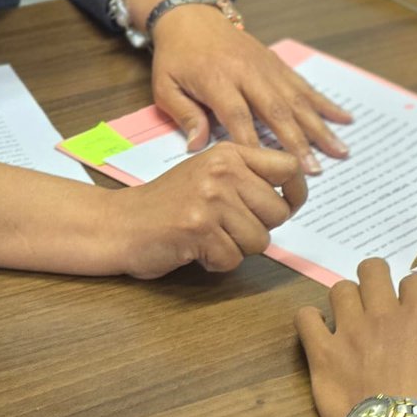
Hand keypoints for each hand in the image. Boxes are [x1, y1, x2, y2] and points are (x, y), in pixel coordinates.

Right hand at [107, 141, 305, 277]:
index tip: (288, 206)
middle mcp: (222, 171)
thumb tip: (293, 197)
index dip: (296, 193)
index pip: (289, 167)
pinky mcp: (198, 228)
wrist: (120, 223)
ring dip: (237, 249)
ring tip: (208, 236)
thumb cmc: (168, 204)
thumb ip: (248, 179)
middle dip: (259, 229)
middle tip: (228, 227)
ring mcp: (210, 199)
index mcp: (229, 154)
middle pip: (278, 212)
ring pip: (259, 240)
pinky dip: (216, 262)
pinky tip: (195, 248)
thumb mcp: (209, 174)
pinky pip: (233, 259)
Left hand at [149, 5, 351, 174]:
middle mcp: (247, 73)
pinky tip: (345, 118)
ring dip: (320, 127)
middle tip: (315, 170)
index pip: (238, 116)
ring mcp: (267, 68)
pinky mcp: (278, 65)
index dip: (253, 143)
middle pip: (276, 110)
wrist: (191, 15)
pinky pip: (304, 86)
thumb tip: (197, 148)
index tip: (268, 169)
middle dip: (298, 142)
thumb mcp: (165, 86)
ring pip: (298, 100)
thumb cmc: (177, 56)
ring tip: (340, 150)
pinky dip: (326, 104)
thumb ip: (184, 116)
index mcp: (217, 79)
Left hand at [296, 258, 416, 416]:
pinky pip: (305, 319)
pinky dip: (310, 319)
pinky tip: (318, 329)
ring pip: (340, 290)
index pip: (413, 280)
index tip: (416, 307)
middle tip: (379, 298)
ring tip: (351, 316)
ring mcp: (349, 331)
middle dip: (376, 278)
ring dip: (347, 298)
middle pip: (372, 271)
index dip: (415, 291)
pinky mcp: (322, 354)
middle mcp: (382, 314)